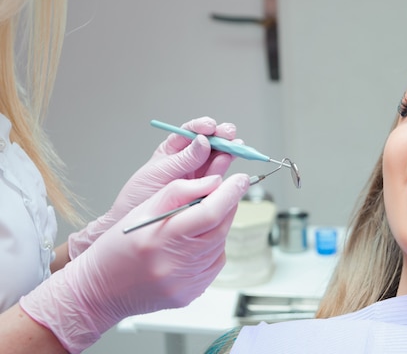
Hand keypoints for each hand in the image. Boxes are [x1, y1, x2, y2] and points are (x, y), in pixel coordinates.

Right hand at [21, 173, 248, 352]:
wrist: (100, 291)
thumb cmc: (118, 246)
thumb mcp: (142, 209)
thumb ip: (180, 191)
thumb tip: (215, 182)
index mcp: (162, 237)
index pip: (211, 211)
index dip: (231, 192)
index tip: (240, 179)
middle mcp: (176, 263)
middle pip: (221, 227)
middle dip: (227, 206)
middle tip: (225, 193)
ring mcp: (186, 282)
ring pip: (220, 245)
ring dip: (218, 228)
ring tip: (197, 222)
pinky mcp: (191, 293)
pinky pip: (213, 264)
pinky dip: (211, 249)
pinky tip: (193, 245)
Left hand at [68, 117, 237, 258]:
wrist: (138, 224)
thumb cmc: (139, 197)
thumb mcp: (158, 173)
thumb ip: (182, 159)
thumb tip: (203, 142)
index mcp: (172, 149)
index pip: (189, 131)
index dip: (201, 126)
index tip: (209, 127)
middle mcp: (188, 159)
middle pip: (208, 141)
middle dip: (220, 135)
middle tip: (228, 134)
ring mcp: (198, 173)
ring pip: (217, 155)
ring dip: (227, 149)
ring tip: (235, 147)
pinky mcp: (206, 187)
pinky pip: (218, 173)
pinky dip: (226, 166)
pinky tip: (231, 159)